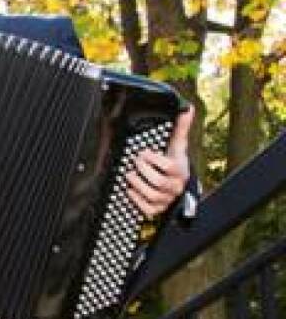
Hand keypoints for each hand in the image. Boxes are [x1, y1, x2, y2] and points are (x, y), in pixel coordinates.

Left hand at [127, 104, 193, 218]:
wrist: (177, 184)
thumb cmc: (174, 163)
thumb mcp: (177, 147)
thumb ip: (180, 129)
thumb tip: (187, 109)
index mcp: (180, 171)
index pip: (169, 167)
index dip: (153, 159)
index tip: (144, 152)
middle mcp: (175, 187)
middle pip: (158, 182)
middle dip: (143, 170)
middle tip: (135, 162)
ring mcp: (167, 199)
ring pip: (151, 195)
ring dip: (137, 184)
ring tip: (130, 175)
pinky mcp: (157, 209)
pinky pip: (146, 209)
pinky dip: (136, 199)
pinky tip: (131, 189)